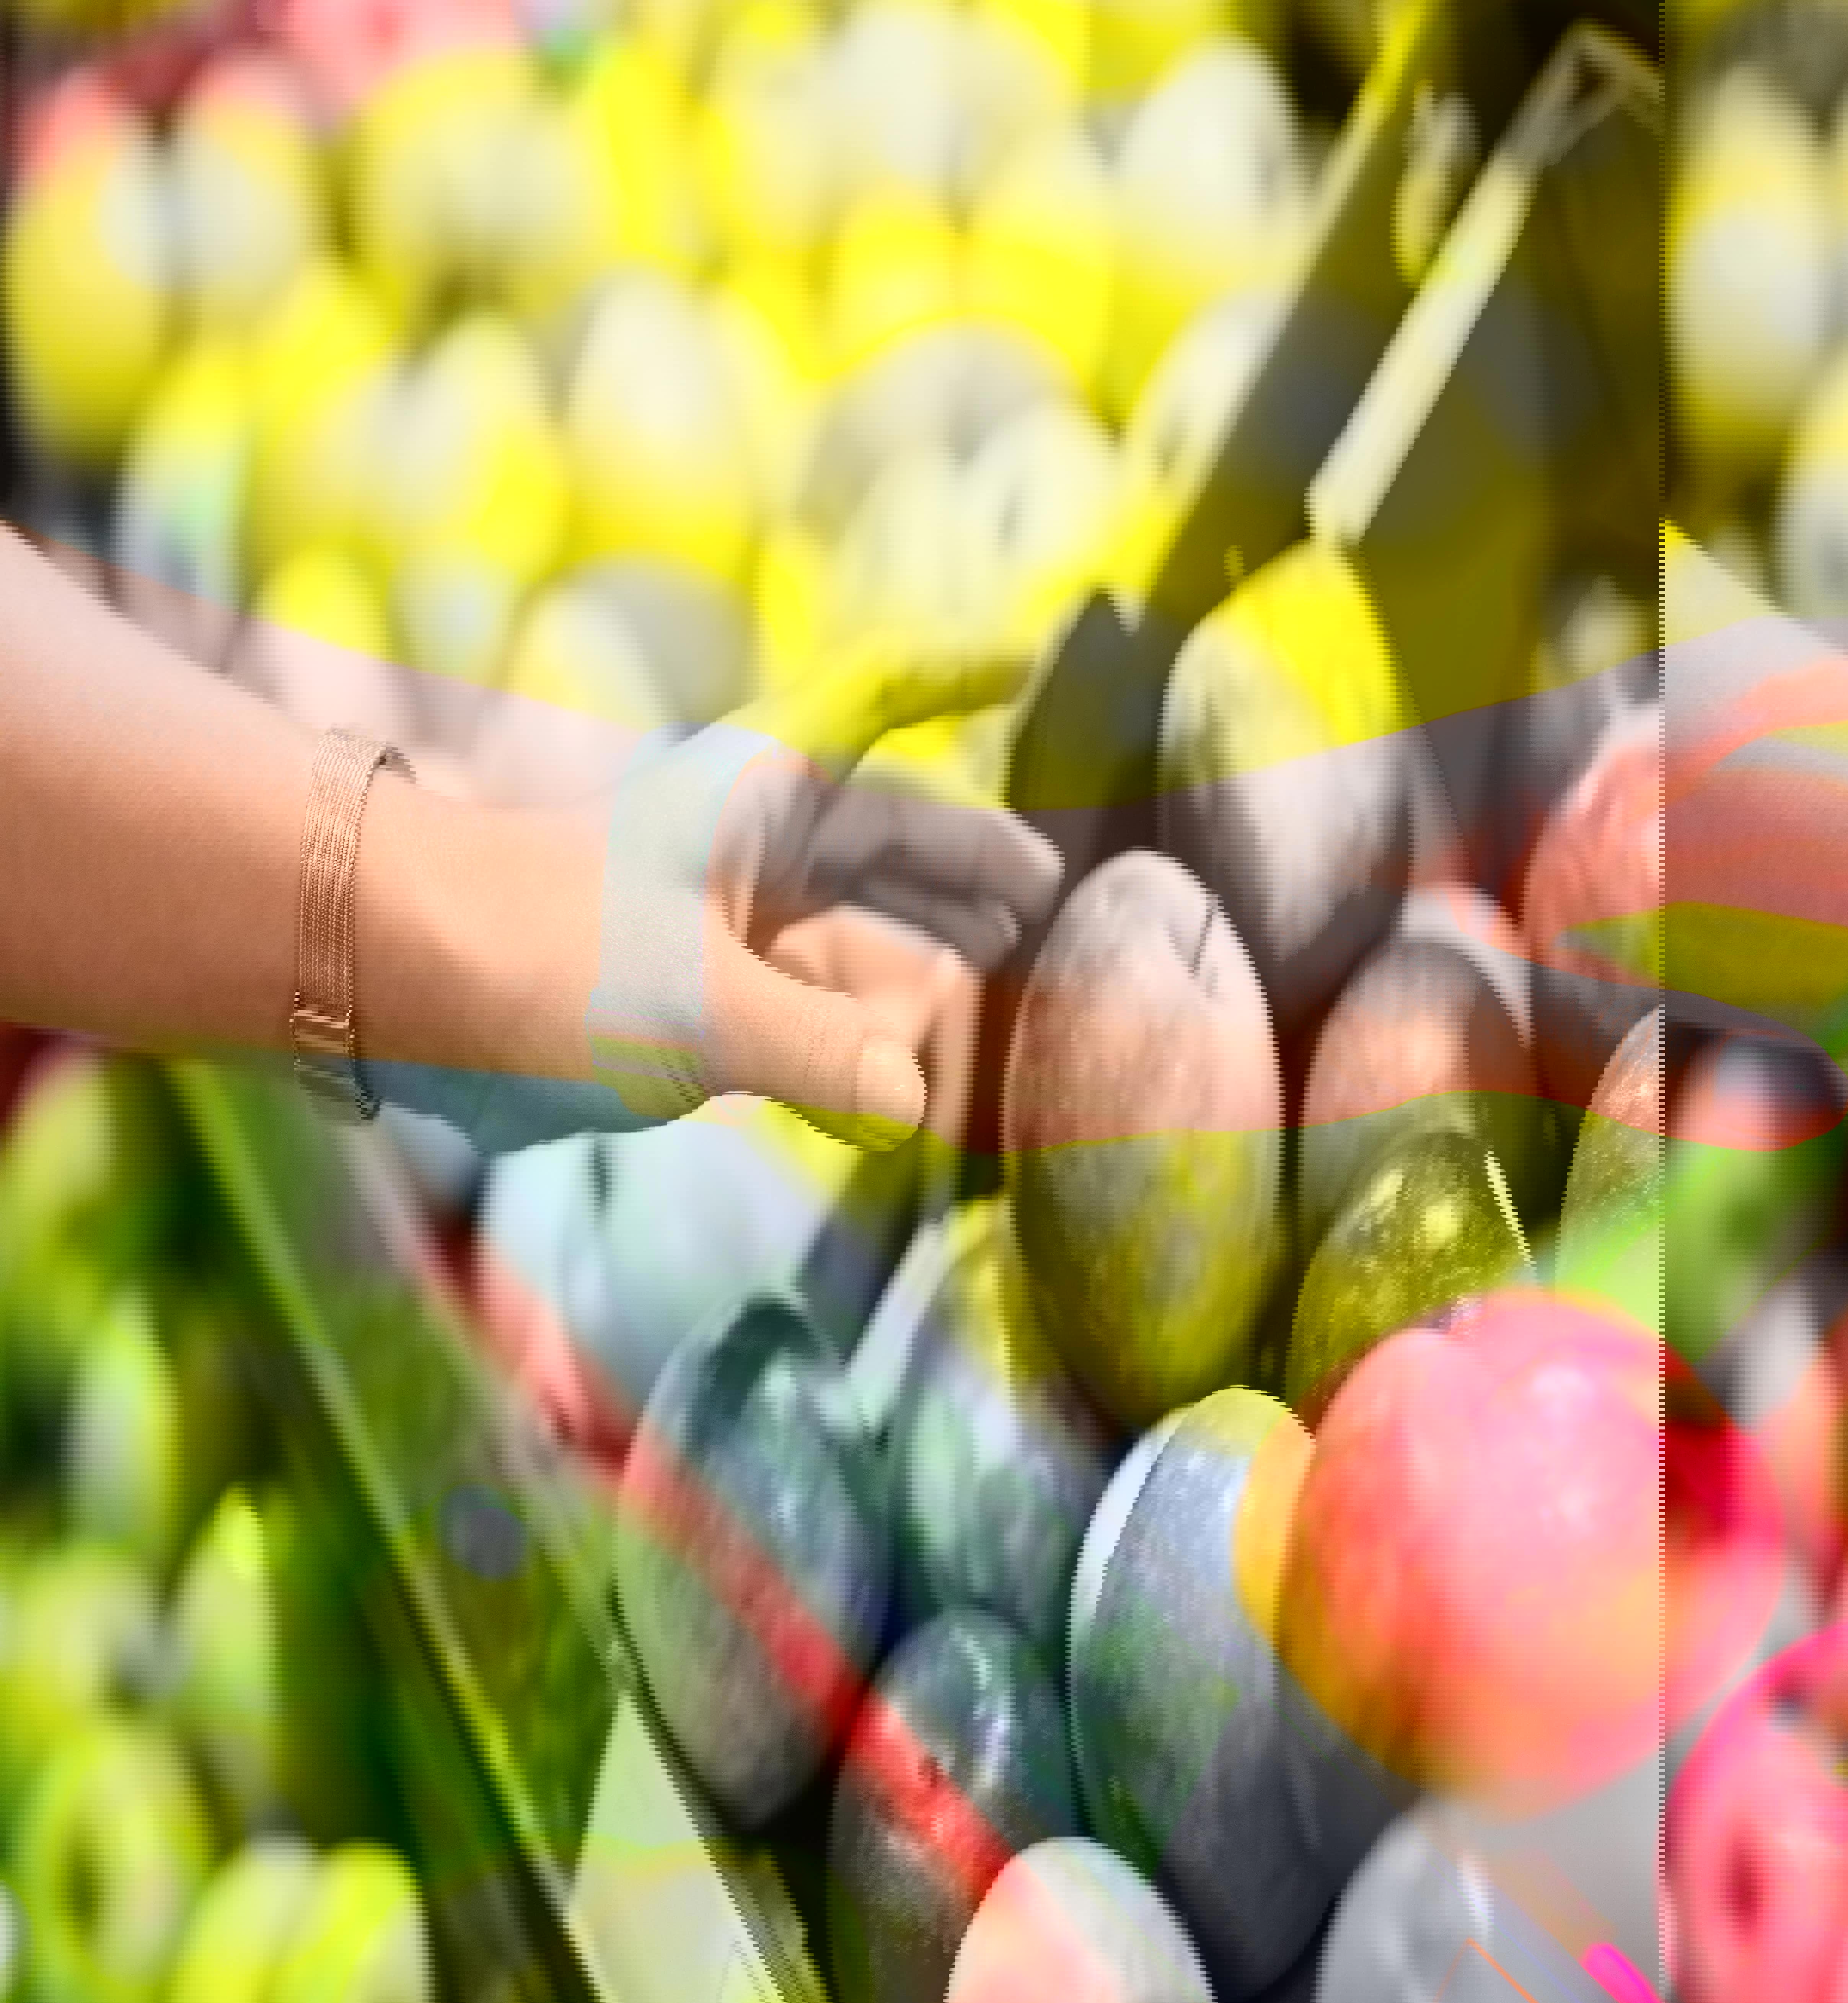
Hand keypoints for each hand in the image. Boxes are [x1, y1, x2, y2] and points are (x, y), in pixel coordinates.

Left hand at [370, 632, 1052, 1155]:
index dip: (951, 670)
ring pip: (858, 918)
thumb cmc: (538, 956)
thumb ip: (823, 1054)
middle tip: (1056, 906)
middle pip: (896, 836)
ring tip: (1005, 976)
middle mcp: (758, 840)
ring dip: (928, 947)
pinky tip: (909, 1066)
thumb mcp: (697, 1011)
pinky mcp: (695, 987)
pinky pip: (812, 995)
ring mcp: (726, 914)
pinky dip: (867, 1024)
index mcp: (770, 791)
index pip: (880, 695)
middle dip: (973, 869)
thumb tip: (916, 1100)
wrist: (386, 984)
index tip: (1020, 651)